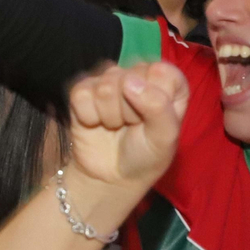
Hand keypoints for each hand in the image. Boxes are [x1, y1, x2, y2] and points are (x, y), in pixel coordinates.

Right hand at [65, 62, 188, 190]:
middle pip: (129, 77)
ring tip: (116, 126)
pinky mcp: (83, 90)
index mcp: (167, 82)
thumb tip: (129, 81)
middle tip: (133, 126)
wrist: (111, 177)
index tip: (154, 119)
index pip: (162, 72)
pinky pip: (81, 93)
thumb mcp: (165, 137)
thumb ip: (158, 106)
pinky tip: (95, 123)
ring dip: (110, 115)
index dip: (156, 97)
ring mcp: (108, 81)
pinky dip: (88, 116)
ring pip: (105, 85)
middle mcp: (138, 76)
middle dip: (130, 110)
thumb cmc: (146, 155)